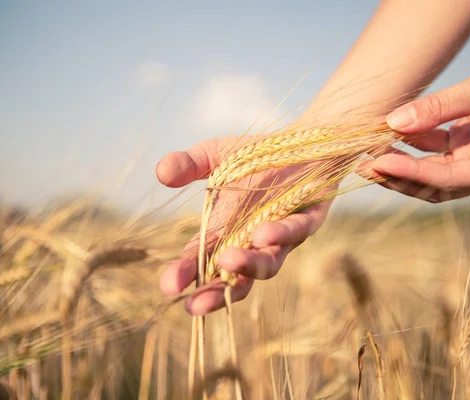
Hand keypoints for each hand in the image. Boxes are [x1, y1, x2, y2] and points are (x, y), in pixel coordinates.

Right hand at [156, 137, 331, 314]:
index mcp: (225, 231)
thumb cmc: (257, 156)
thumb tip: (160, 173)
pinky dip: (279, 235)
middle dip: (215, 293)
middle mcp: (252, 242)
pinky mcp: (309, 220)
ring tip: (227, 261)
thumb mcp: (215, 156)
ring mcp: (282, 236)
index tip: (168, 286)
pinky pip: (295, 231)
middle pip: (234, 280)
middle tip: (195, 305)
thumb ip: (189, 165)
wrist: (303, 142)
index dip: (185, 275)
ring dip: (247, 265)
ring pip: (267, 264)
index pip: (201, 260)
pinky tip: (261, 234)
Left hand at [359, 36, 469, 201]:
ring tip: (369, 151)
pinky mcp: (468, 142)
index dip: (411, 173)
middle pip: (435, 184)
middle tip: (364, 167)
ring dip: (401, 160)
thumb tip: (394, 122)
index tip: (380, 163)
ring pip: (431, 169)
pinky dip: (413, 142)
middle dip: (399, 176)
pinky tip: (391, 132)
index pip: (447, 179)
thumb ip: (438, 108)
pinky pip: (434, 149)